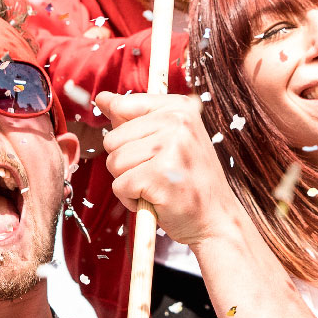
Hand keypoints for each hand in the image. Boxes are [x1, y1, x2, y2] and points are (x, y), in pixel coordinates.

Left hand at [95, 92, 243, 247]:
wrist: (216, 218)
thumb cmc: (188, 180)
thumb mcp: (167, 139)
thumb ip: (133, 117)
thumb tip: (101, 98)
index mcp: (179, 107)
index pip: (123, 106)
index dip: (126, 136)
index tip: (152, 151)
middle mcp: (177, 122)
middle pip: (113, 139)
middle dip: (125, 163)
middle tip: (156, 174)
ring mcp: (170, 148)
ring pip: (114, 162)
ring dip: (127, 181)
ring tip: (156, 186)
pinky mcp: (160, 175)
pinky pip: (119, 186)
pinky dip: (130, 200)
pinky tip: (154, 200)